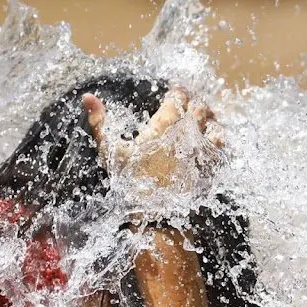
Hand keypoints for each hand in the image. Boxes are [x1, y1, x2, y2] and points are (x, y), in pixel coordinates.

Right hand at [82, 87, 224, 196]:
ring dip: (209, 117)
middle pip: (197, 109)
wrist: (152, 215)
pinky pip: (220, 146)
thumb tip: (86, 97)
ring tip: (206, 114)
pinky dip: (218, 137)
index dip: (177, 93)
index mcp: (163, 126)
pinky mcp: (209, 167)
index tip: (175, 92)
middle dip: (194, 102)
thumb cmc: (128, 182)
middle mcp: (185, 134)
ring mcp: (200, 150)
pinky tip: (215, 136)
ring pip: (212, 124)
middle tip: (191, 101)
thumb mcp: (110, 152)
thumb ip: (99, 123)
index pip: (176, 99)